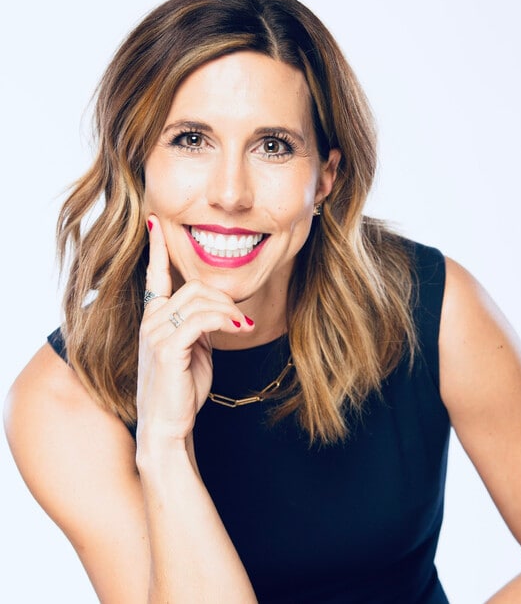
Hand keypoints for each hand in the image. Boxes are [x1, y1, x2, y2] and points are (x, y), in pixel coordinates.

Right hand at [136, 215, 252, 441]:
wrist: (169, 425)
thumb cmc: (182, 388)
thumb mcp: (193, 349)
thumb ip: (198, 324)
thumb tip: (217, 309)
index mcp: (155, 317)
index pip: (154, 275)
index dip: (157, 248)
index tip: (156, 222)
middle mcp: (151, 320)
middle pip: (195, 286)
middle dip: (225, 299)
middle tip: (240, 320)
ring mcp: (156, 333)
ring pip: (201, 299)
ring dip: (229, 311)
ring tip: (241, 326)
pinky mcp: (167, 348)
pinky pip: (203, 319)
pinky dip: (226, 320)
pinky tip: (239, 329)